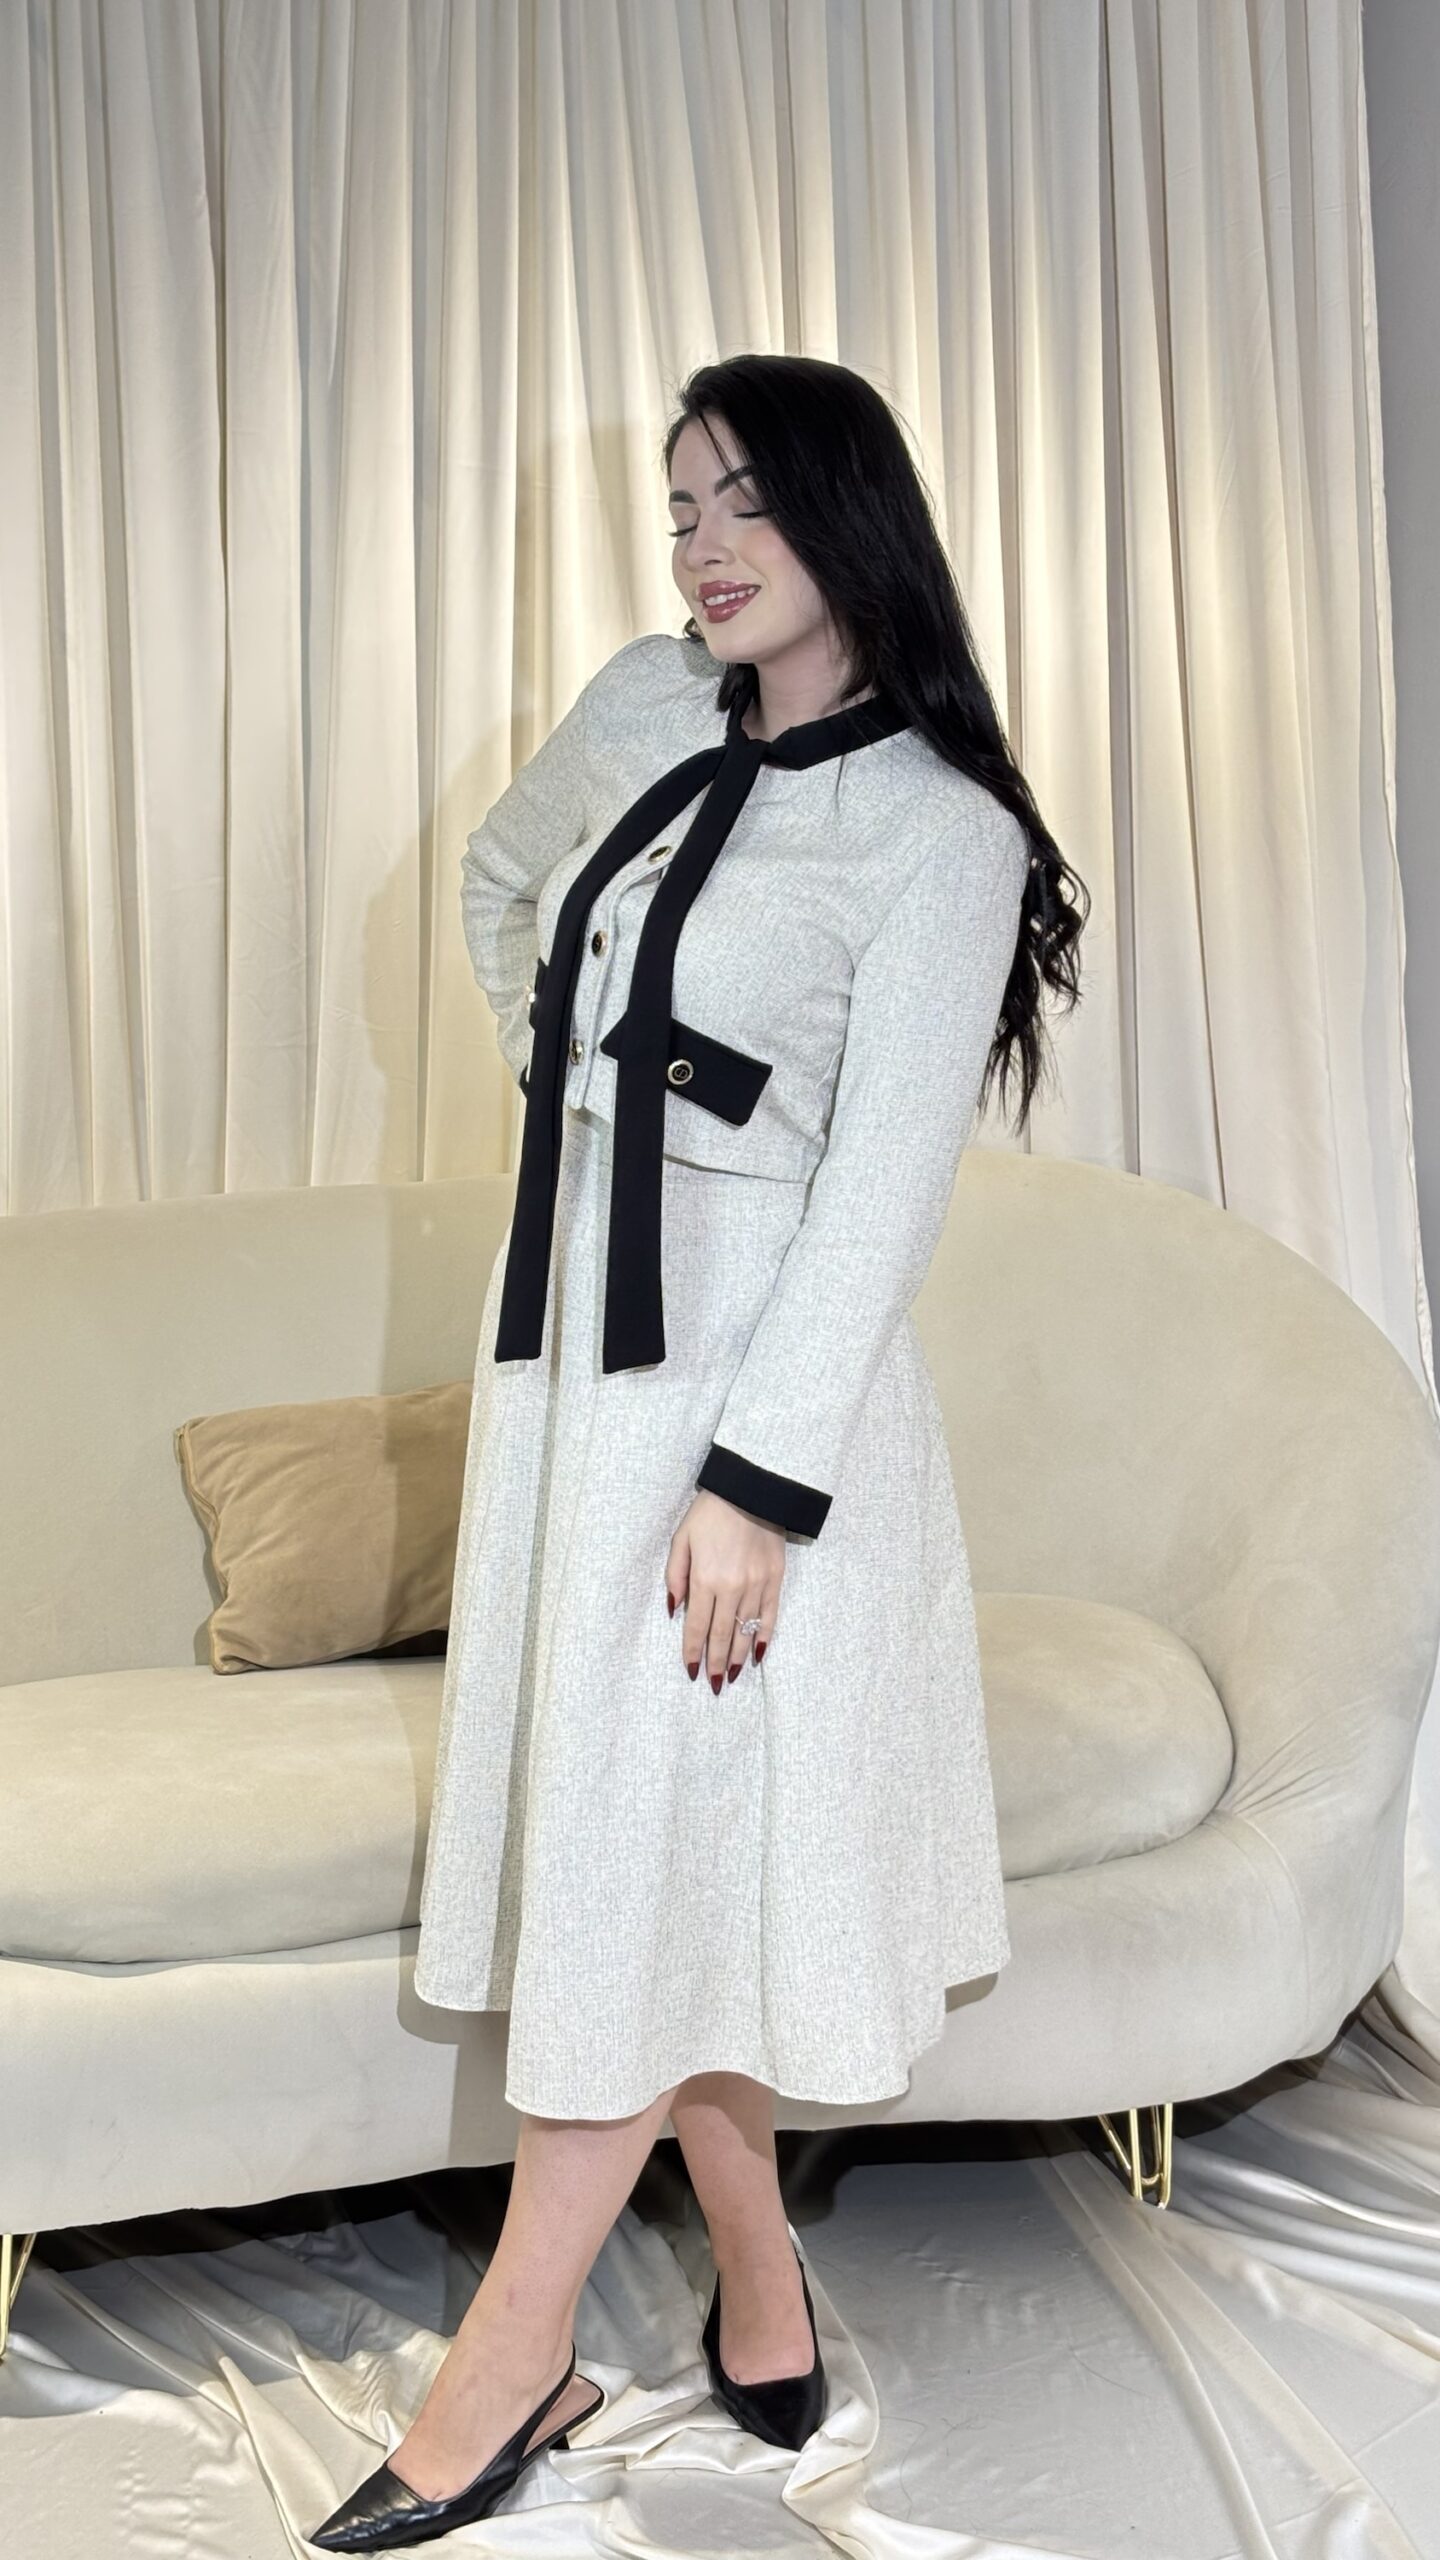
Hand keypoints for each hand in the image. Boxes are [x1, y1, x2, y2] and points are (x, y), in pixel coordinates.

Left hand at [665, 1490, 785, 1692]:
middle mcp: (731, 1587)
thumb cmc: (710, 1513)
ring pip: (745, 1630)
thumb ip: (675, 1576)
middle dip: (714, 1664)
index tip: (690, 1672)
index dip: (692, 1652)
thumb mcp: (681, 1539)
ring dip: (737, 1657)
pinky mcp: (775, 1579)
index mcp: (705, 1578)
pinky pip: (769, 1616)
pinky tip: (758, 1655)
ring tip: (731, 1676)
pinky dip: (763, 1637)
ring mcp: (756, 1584)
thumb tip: (674, 1610)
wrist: (752, 1489)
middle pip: (720, 1635)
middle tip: (712, 1685)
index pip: (696, 1627)